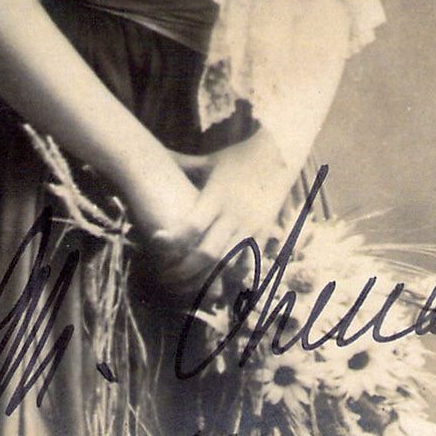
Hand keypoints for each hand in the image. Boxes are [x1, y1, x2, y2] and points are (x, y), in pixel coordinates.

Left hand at [150, 128, 291, 293]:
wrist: (279, 155)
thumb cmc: (239, 158)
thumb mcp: (211, 161)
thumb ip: (184, 163)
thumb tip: (158, 152)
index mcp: (217, 196)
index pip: (192, 225)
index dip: (173, 238)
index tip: (156, 240)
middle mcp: (234, 214)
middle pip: (208, 252)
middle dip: (187, 268)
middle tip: (168, 275)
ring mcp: (251, 226)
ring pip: (229, 262)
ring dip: (209, 276)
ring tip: (190, 283)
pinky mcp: (264, 233)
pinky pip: (250, 262)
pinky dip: (235, 273)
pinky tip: (220, 278)